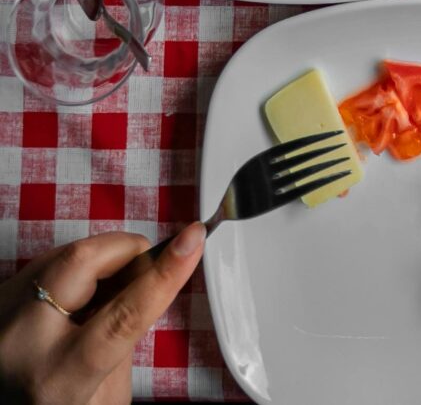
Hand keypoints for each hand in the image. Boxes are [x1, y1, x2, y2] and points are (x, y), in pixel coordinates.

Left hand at [0, 225, 204, 404]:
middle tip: (143, 270)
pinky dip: (77, 269)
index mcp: (59, 374)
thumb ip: (129, 333)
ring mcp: (3, 312)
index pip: (124, 315)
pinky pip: (50, 260)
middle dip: (127, 252)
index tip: (193, 240)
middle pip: (84, 260)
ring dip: (103, 262)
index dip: (166, 273)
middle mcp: (22, 339)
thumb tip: (152, 276)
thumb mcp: (109, 393)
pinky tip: (77, 299)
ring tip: (104, 297)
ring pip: (69, 252)